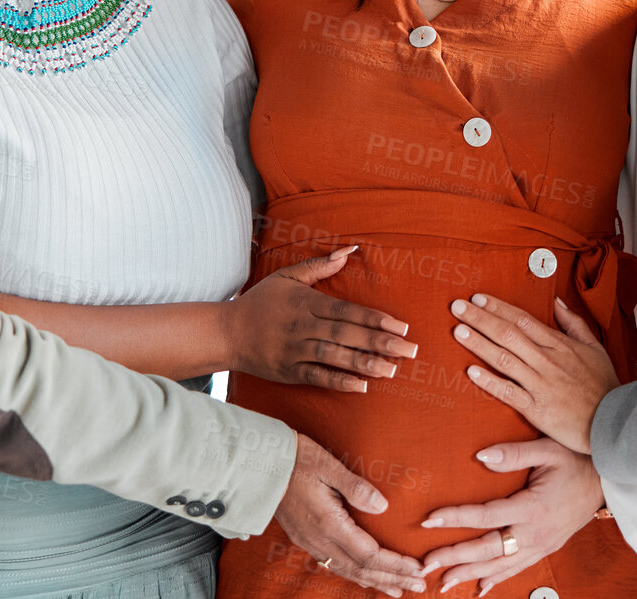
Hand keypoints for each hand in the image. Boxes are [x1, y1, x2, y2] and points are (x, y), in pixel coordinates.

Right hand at [227, 246, 418, 389]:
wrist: (227, 332)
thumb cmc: (261, 302)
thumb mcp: (287, 276)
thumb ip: (319, 266)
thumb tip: (350, 251)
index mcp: (307, 302)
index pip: (347, 311)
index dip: (375, 319)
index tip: (401, 326)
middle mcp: (303, 327)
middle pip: (347, 334)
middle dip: (381, 343)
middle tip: (410, 350)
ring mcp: (295, 351)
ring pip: (335, 356)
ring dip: (365, 364)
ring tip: (392, 370)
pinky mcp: (289, 372)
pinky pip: (317, 377)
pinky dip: (339, 382)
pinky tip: (361, 386)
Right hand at [276, 432, 428, 595]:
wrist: (260, 466)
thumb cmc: (296, 460)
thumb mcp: (328, 465)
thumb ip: (356, 487)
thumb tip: (383, 506)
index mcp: (328, 524)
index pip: (369, 555)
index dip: (395, 565)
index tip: (418, 568)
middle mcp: (319, 540)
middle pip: (362, 570)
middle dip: (392, 579)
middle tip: (419, 586)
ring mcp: (311, 542)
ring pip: (348, 571)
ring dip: (376, 582)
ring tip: (399, 589)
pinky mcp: (306, 539)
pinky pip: (335, 565)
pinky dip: (356, 575)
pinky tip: (366, 578)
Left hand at [419, 438, 603, 594]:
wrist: (606, 480)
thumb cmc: (576, 461)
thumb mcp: (547, 449)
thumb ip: (513, 453)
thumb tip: (480, 457)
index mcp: (532, 507)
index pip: (485, 515)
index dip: (455, 518)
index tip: (428, 521)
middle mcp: (535, 532)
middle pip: (488, 548)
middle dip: (454, 557)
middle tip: (426, 564)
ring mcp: (541, 544)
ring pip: (500, 564)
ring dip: (470, 573)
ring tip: (444, 582)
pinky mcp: (546, 548)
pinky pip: (518, 568)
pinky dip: (498, 579)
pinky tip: (480, 587)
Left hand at [451, 294, 616, 453]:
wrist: (613, 421)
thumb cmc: (604, 385)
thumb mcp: (595, 347)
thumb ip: (574, 324)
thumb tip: (558, 301)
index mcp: (560, 345)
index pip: (523, 320)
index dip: (499, 308)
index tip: (479, 298)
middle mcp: (547, 361)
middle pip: (508, 334)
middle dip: (481, 318)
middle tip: (457, 306)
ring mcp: (541, 384)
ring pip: (504, 358)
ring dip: (479, 343)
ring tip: (457, 330)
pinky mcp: (537, 408)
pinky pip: (508, 392)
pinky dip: (489, 381)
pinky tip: (470, 371)